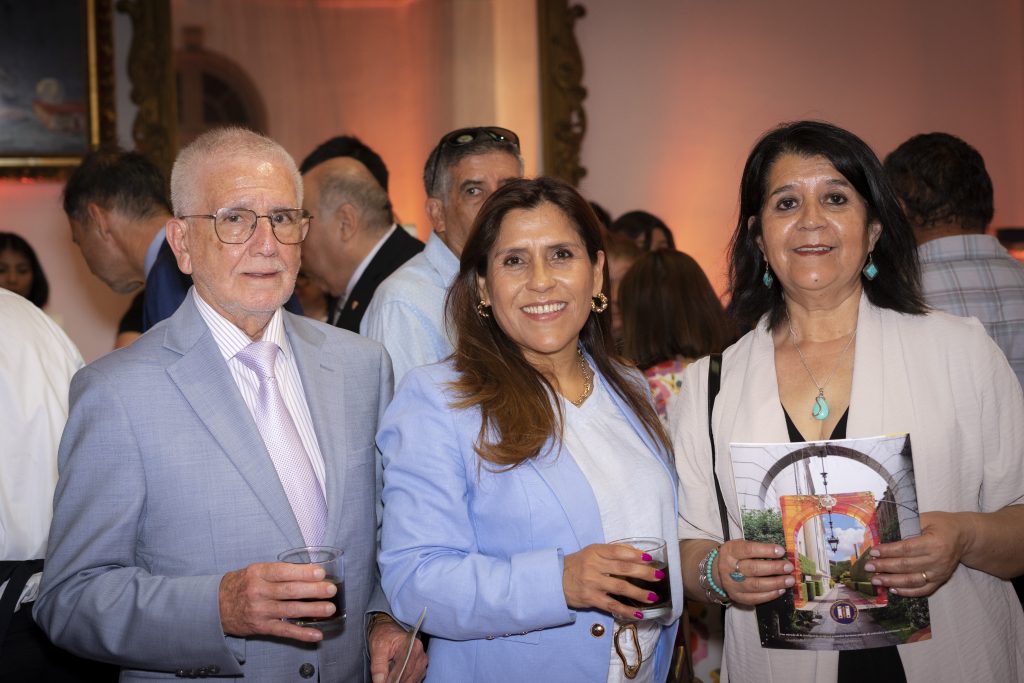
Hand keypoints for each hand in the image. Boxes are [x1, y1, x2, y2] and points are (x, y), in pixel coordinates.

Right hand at [218, 562, 336, 641]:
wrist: (216, 605)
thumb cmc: (243, 584)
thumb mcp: (257, 571)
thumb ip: (279, 571)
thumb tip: (310, 571)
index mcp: (258, 573)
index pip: (283, 572)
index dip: (303, 573)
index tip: (320, 573)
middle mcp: (258, 591)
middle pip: (290, 591)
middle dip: (313, 590)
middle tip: (331, 589)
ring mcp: (260, 611)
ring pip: (290, 610)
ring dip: (312, 610)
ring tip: (329, 608)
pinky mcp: (261, 627)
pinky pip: (284, 631)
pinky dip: (301, 633)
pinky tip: (317, 634)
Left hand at [368, 618, 426, 682]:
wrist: (389, 630)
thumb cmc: (384, 636)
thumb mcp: (377, 647)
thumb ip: (378, 666)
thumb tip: (379, 682)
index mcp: (413, 647)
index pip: (404, 672)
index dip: (392, 681)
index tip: (383, 682)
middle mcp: (421, 655)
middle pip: (409, 677)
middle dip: (396, 682)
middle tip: (384, 680)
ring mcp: (422, 662)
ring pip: (412, 680)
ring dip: (401, 681)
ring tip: (389, 676)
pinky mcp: (421, 667)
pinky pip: (414, 680)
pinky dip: (405, 681)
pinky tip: (396, 677)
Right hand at [562, 543, 662, 620]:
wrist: (556, 580)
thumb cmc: (579, 564)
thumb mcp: (593, 552)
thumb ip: (613, 551)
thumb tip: (638, 553)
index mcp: (596, 552)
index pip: (618, 551)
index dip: (635, 555)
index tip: (650, 559)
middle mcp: (594, 566)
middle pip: (623, 568)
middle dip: (643, 572)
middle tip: (658, 576)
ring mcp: (592, 583)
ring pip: (620, 587)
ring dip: (639, 592)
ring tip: (653, 596)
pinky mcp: (591, 599)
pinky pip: (612, 605)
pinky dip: (626, 610)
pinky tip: (639, 613)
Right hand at [715, 541, 791, 605]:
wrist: (717, 571)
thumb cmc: (735, 555)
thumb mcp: (740, 546)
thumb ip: (756, 548)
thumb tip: (781, 553)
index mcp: (730, 551)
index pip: (748, 550)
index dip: (766, 550)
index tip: (781, 551)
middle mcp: (728, 568)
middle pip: (753, 569)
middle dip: (774, 568)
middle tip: (789, 567)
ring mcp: (732, 584)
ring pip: (756, 585)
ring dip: (775, 583)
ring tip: (789, 580)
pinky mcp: (737, 597)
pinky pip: (755, 598)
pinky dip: (770, 595)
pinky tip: (781, 590)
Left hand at [864, 511, 967, 596]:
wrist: (964, 537)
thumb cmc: (942, 524)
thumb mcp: (926, 518)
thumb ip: (906, 525)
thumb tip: (880, 532)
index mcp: (934, 543)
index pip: (906, 549)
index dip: (888, 551)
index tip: (872, 552)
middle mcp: (938, 560)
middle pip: (906, 566)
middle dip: (884, 567)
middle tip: (868, 567)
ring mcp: (940, 573)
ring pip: (912, 581)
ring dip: (892, 582)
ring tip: (876, 580)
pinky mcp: (940, 581)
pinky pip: (922, 590)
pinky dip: (907, 592)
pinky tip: (893, 590)